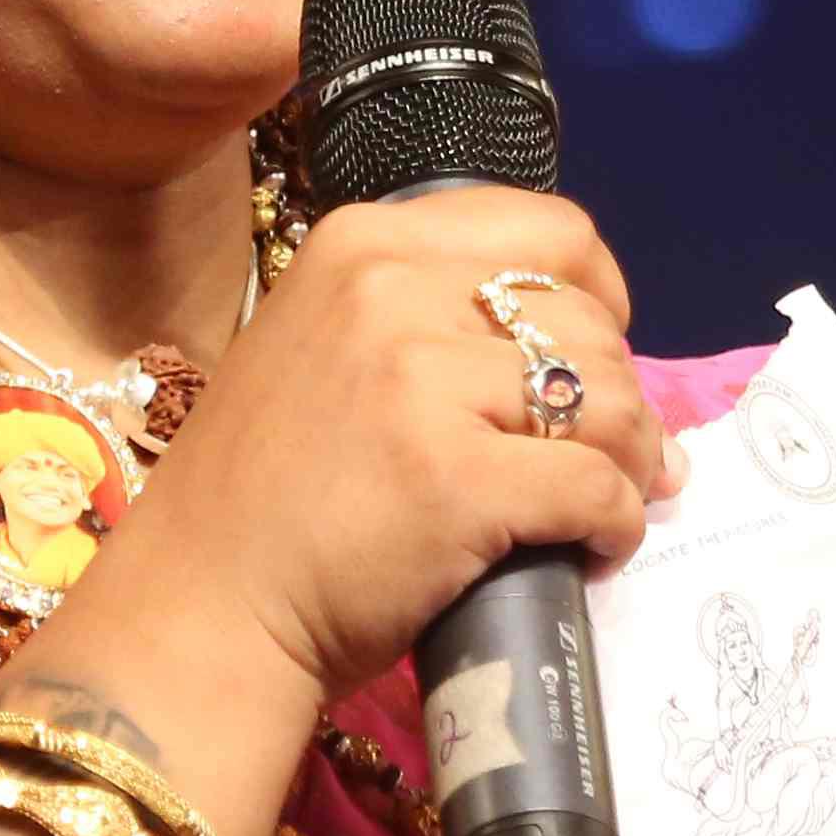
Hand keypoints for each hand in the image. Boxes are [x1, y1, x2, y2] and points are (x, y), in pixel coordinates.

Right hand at [65, 187, 674, 717]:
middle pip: (588, 320)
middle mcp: (393, 290)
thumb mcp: (325, 350)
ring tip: (612, 504)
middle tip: (611, 455)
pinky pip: (595, 488)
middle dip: (622, 394)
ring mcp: (424, 382)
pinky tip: (595, 550)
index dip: (599, 296)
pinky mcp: (458, 478)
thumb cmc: (265, 495)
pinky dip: (617, 524)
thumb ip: (432, 328)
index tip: (594, 357)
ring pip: (608, 400)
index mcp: (365, 244)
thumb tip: (594, 365)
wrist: (200, 606)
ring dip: (634, 462)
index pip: (548, 230)